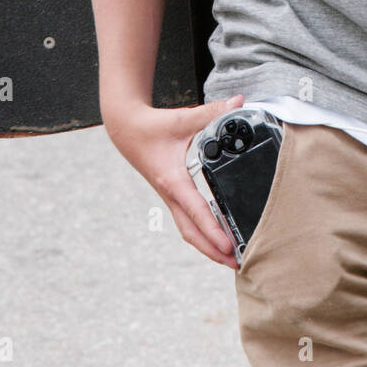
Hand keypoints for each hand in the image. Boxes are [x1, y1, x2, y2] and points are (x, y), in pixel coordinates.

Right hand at [101, 92, 247, 268]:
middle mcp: (171, 194)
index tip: (229, 246)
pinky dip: (202, 233)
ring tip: (230, 259)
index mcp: (173, 180)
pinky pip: (187, 221)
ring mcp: (170, 197)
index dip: (213, 230)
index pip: (196, 211)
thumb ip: (213, 112)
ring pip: (188, 230)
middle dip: (213, 251)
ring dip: (207, 246)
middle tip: (237, 264)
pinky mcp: (172, 194)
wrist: (126, 130)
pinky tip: (216, 236)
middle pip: (191, 232)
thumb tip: (239, 102)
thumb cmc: (153, 127)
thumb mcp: (183, 118)